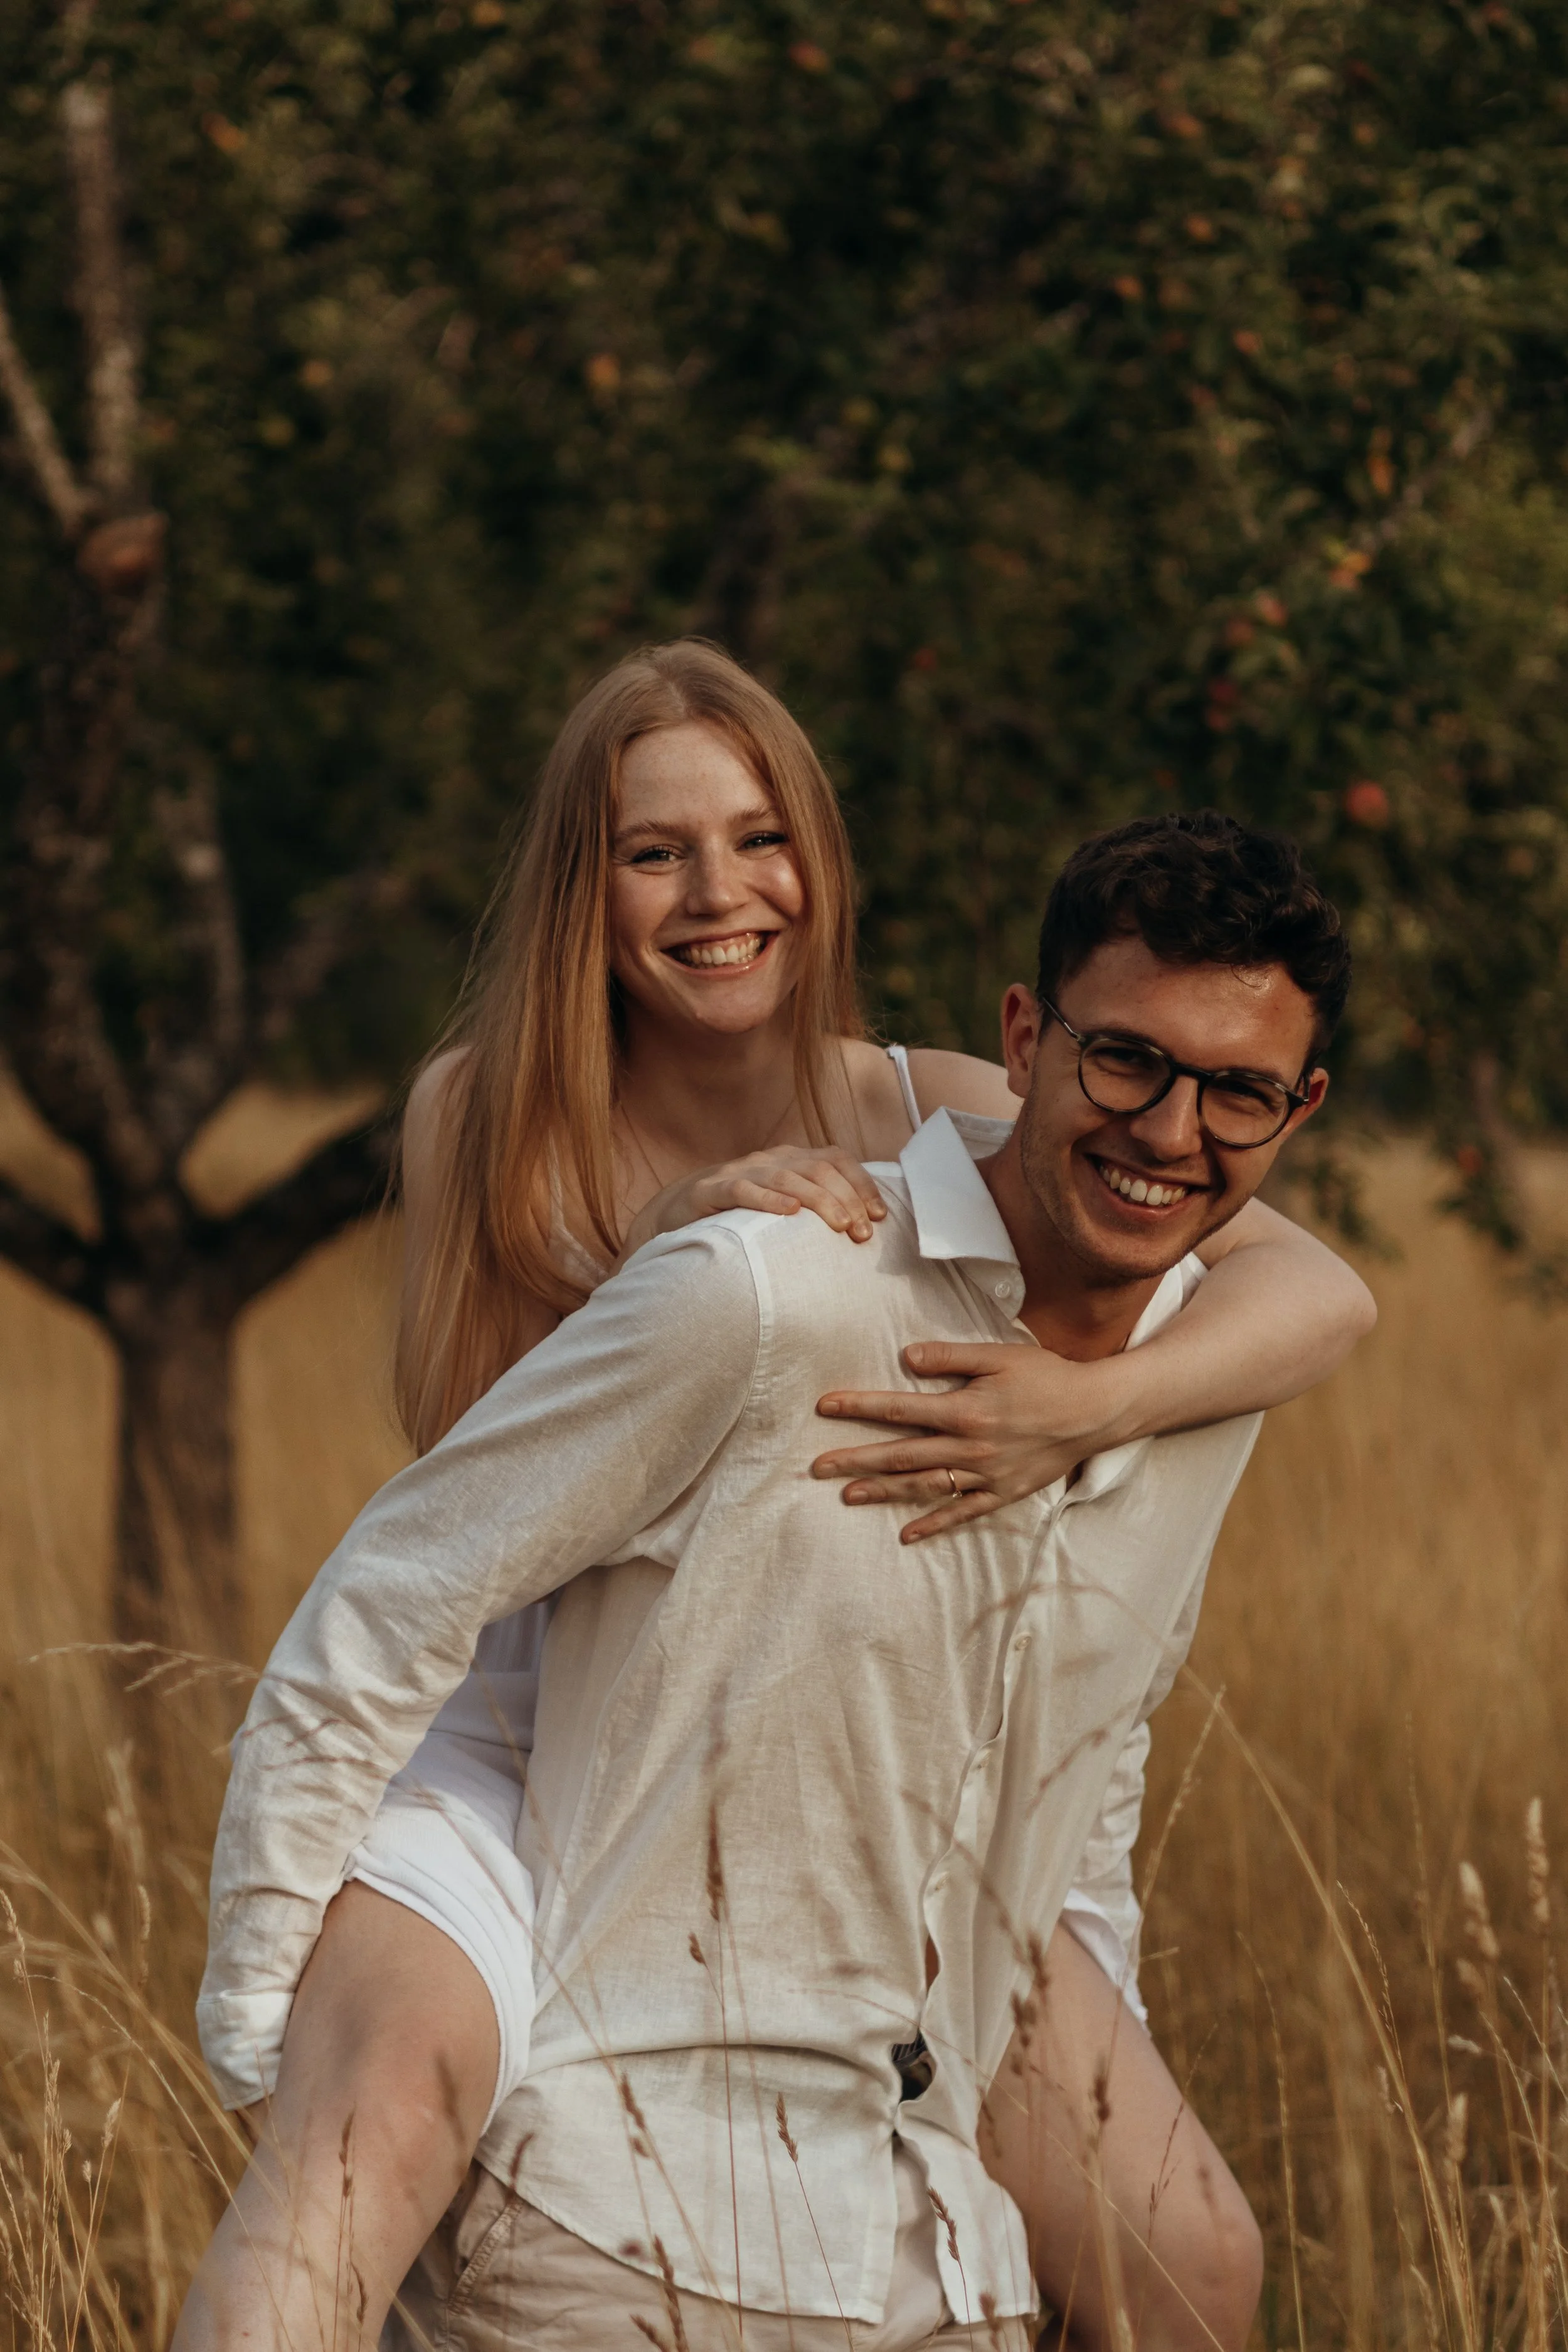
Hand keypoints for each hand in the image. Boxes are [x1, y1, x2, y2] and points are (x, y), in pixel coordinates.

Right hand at [626, 1147, 886, 1253]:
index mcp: (791, 1159)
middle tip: (862, 1233)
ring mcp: (741, 1171)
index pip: (836, 1159)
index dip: (862, 1184)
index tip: (879, 1216)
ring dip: (820, 1202)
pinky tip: (790, 1213)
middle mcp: (770, 1159)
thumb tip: (864, 1229)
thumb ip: (815, 1208)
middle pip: (818, 1168)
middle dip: (847, 1199)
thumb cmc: (739, 1215)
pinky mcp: (712, 1190)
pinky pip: (744, 1190)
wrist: (675, 1213)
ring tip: (840, 1226)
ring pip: (788, 1178)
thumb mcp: (781, 1206)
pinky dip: (769, 1200)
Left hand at [811, 1342, 1129, 1541]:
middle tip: (817, 1468)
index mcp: (964, 1411)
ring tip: (847, 1496)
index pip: (899, 1409)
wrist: (1095, 1412)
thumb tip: (904, 1357)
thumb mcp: (999, 1355)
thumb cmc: (1047, 1376)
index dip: (859, 1408)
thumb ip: (950, 1357)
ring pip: (924, 1487)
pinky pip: (962, 1513)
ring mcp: (985, 1476)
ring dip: (883, 1492)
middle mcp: (969, 1448)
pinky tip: (907, 1534)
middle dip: (856, 1460)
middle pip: (901, 1455)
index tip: (824, 1407)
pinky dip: (934, 1524)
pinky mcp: (1003, 1494)